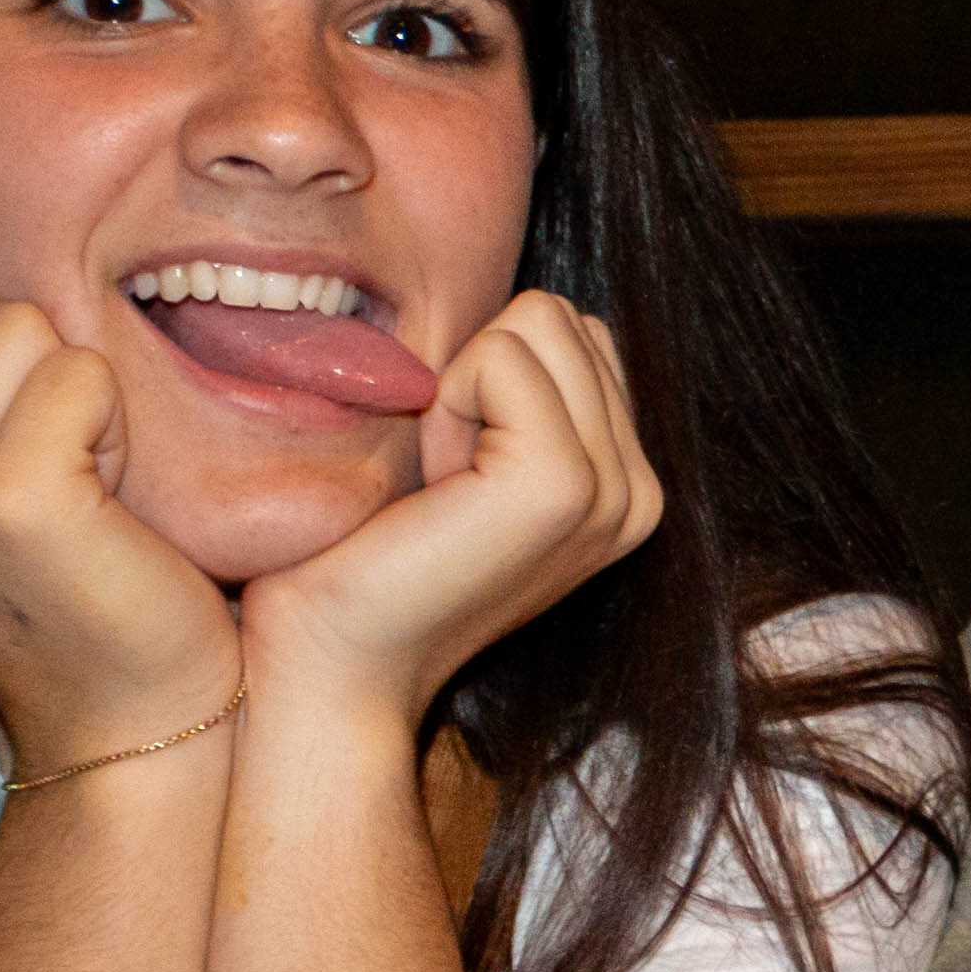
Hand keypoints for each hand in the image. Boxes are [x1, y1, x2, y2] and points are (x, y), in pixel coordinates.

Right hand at [0, 289, 239, 766]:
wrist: (116, 708)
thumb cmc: (42, 580)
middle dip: (21, 378)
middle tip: (43, 479)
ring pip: (17, 327)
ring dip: (69, 399)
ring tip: (71, 490)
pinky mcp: (11, 498)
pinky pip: (79, 371)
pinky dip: (112, 422)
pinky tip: (103, 502)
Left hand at [239, 293, 664, 730]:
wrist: (331, 663)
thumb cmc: (365, 559)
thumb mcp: (464, 458)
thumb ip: (516, 390)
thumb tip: (518, 308)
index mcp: (626, 483)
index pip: (574, 332)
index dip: (486, 376)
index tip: (449, 475)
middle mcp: (640, 491)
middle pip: (562, 315)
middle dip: (479, 373)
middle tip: (438, 480)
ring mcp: (614, 492)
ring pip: (538, 322)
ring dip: (462, 387)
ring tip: (438, 485)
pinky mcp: (565, 486)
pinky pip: (503, 357)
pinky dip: (449, 402)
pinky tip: (434, 487)